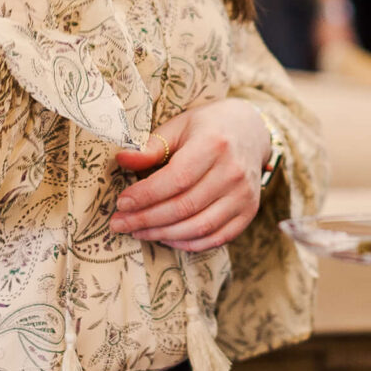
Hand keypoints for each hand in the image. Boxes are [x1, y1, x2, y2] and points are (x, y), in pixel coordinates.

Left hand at [110, 98, 272, 252]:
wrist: (251, 131)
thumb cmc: (208, 127)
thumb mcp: (179, 127)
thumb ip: (152, 147)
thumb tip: (122, 159)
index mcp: (214, 144)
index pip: (176, 179)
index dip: (146, 195)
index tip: (121, 203)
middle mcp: (233, 172)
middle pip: (184, 207)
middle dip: (146, 219)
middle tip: (119, 223)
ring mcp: (244, 195)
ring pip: (198, 227)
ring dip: (162, 234)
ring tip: (137, 231)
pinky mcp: (248, 212)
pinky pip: (216, 238)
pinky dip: (188, 243)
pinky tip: (166, 237)